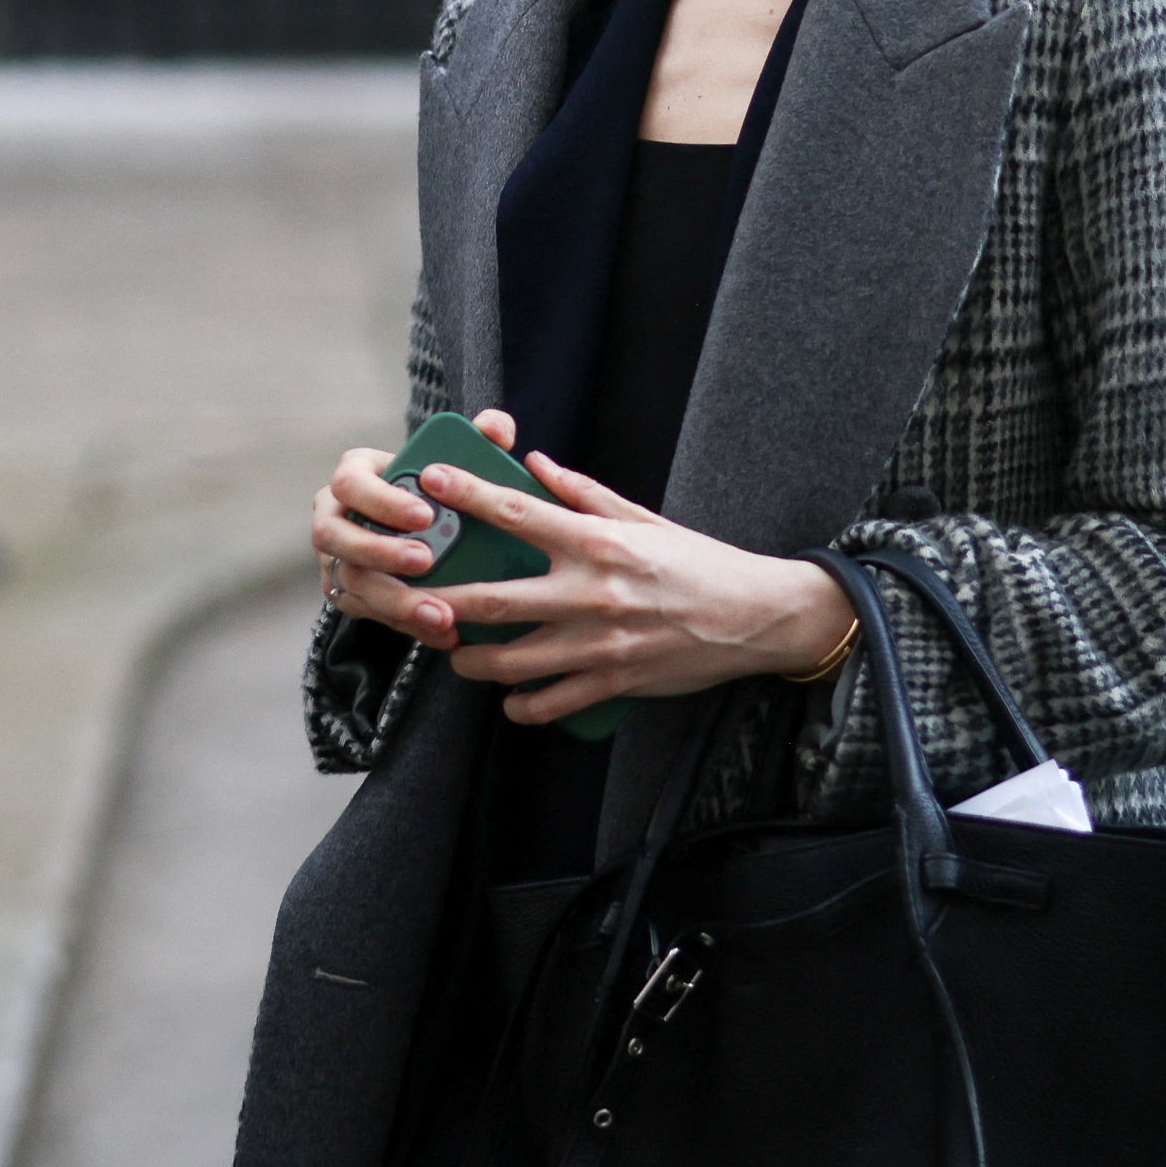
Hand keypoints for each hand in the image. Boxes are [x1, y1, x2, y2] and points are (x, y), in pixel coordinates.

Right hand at [312, 408, 533, 649]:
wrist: (418, 532)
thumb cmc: (435, 491)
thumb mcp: (452, 462)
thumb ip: (477, 439)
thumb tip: (496, 428)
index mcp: (353, 478)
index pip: (350, 483)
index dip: (381, 500)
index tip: (425, 515)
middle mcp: (333, 518)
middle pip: (335, 537)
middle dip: (379, 552)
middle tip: (426, 561)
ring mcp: (335, 560)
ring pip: (350, 584)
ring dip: (394, 600)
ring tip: (440, 613)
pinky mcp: (347, 596)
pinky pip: (368, 614)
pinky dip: (406, 625)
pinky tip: (444, 633)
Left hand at [422, 445, 855, 725]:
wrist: (755, 616)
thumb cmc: (697, 562)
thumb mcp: (641, 518)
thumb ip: (581, 493)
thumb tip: (533, 461)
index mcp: (596, 542)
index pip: (516, 512)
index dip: (467, 495)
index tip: (431, 480)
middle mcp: (591, 592)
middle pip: (492, 601)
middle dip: (441, 604)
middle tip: (410, 602)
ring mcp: (600, 643)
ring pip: (511, 662)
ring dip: (471, 661)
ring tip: (456, 654)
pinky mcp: (614, 682)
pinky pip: (550, 702)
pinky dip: (521, 704)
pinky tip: (510, 696)